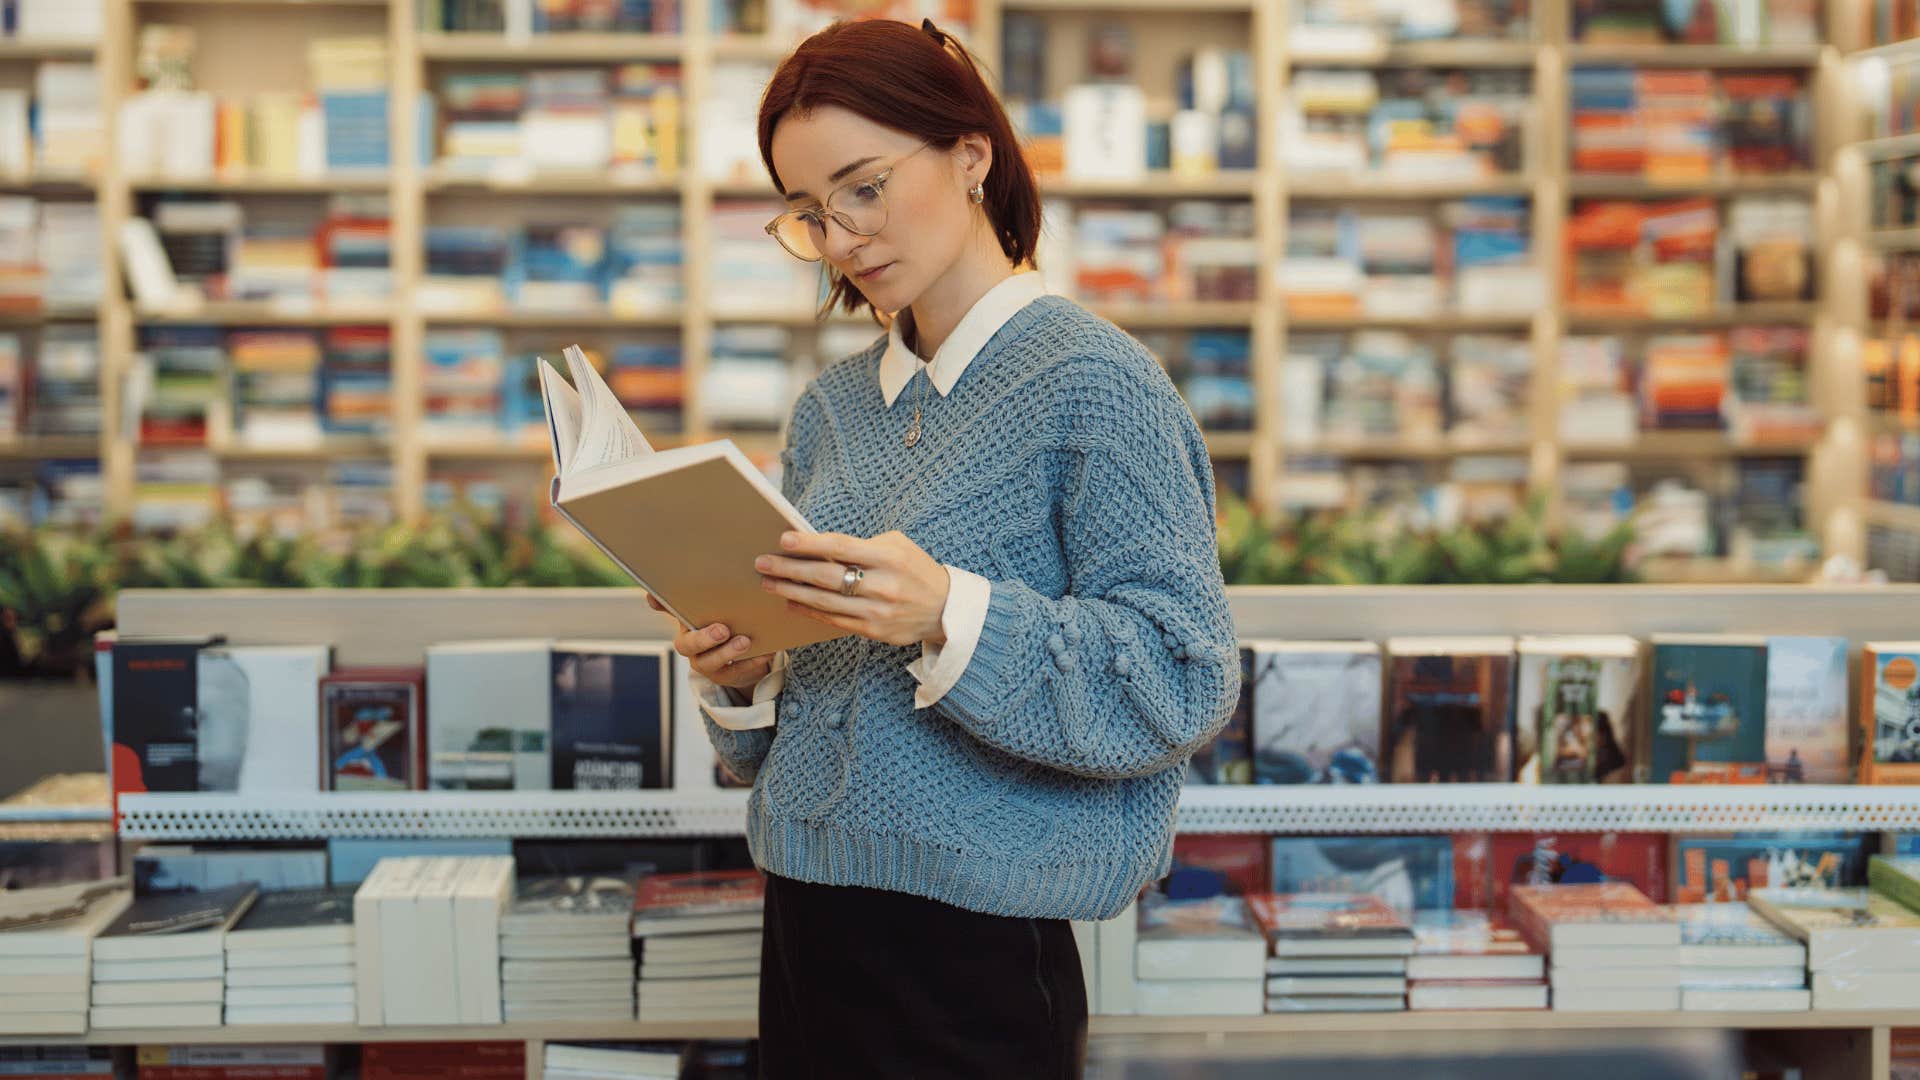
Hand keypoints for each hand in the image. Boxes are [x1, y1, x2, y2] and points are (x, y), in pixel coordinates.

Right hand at [648, 592, 773, 691]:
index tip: (654, 597)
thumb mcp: (716, 610)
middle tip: (722, 630)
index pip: (669, 609)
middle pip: (688, 644)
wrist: (740, 660)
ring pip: (710, 661)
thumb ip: (708, 593)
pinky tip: (763, 653)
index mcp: (686, 623)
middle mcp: (690, 645)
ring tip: (745, 642)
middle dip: (705, 637)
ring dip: (727, 652)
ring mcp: (705, 663)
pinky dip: (750, 663)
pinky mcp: (724, 676)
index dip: (660, 604)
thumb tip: (696, 570)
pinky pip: (735, 672)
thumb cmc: (725, 626)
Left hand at [755, 530, 950, 647]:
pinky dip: (809, 611)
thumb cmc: (915, 570)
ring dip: (792, 592)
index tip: (784, 539)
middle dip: (790, 569)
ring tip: (768, 583)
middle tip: (763, 563)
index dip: (811, 543)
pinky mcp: (872, 631)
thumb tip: (818, 547)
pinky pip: (832, 620)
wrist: (945, 609)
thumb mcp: (897, 546)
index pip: (842, 547)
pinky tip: (791, 602)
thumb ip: (862, 546)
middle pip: (826, 577)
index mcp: (890, 558)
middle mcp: (882, 586)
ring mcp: (877, 611)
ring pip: (824, 602)